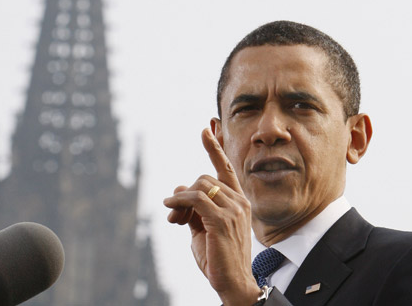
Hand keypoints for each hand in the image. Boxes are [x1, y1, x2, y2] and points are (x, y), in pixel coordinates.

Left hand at [164, 128, 260, 304]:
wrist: (232, 282)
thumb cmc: (218, 257)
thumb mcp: (202, 228)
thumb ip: (194, 207)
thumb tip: (178, 187)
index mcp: (238, 201)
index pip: (226, 169)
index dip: (215, 148)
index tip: (206, 129)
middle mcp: (240, 201)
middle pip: (204, 179)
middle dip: (185, 194)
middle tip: (174, 216)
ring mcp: (233, 209)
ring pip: (199, 186)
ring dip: (180, 200)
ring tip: (174, 220)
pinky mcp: (222, 220)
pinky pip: (195, 199)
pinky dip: (179, 202)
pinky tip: (171, 211)